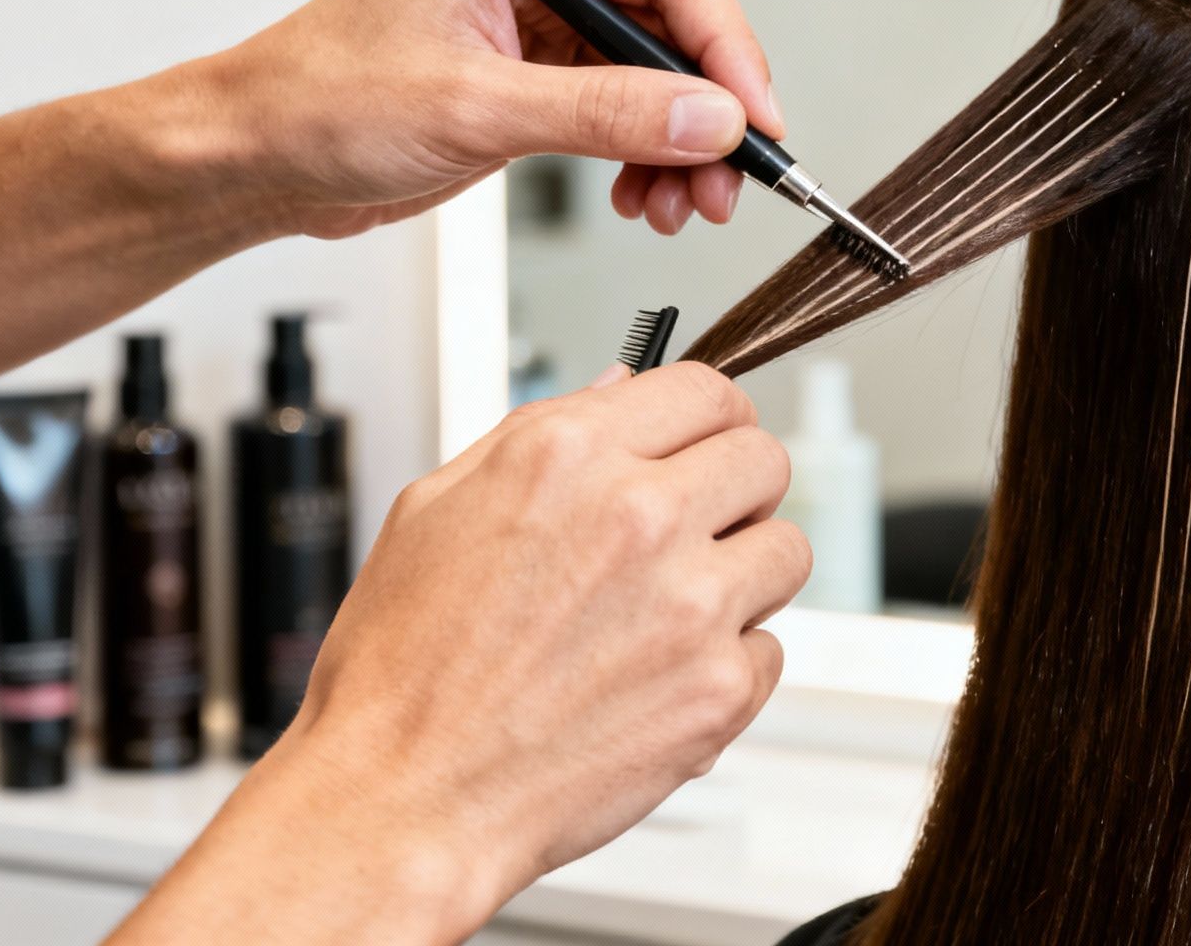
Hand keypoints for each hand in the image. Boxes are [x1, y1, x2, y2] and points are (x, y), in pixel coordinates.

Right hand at [103, 364, 807, 944]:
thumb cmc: (403, 671)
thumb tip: (621, 392)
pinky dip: (728, 666)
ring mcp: (689, 603)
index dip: (713, 418)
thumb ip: (539, 436)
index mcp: (566, 454)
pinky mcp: (719, 687)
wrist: (403, 800)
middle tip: (700, 529)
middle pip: (765, 459)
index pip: (707, 389)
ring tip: (674, 613)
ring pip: (787, 550)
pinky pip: (770, 649)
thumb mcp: (435, 510)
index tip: (708, 445)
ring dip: (745, 575)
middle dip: (738, 490)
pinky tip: (658, 680)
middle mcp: (638, 515)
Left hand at [190, 0, 781, 238]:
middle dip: (709, 111)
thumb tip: (707, 118)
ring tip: (681, 205)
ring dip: (683, 146)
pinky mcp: (538, 80)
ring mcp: (542, 25)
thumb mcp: (474, 109)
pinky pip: (627, 112)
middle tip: (725, 184)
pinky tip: (642, 198)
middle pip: (676, 26)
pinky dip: (647, 159)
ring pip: (660, 78)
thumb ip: (603, 112)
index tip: (755, 123)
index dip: (727, 52)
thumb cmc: (318, 101)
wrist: (254, 158)